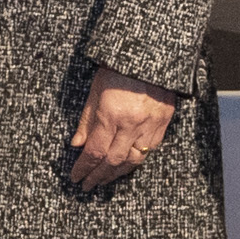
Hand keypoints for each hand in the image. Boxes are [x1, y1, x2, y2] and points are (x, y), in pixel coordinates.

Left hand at [65, 67, 179, 191]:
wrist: (151, 53)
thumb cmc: (118, 67)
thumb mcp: (95, 90)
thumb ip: (86, 121)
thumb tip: (77, 145)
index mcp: (111, 115)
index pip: (95, 152)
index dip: (84, 168)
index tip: (75, 177)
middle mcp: (132, 124)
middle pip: (113, 161)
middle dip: (98, 176)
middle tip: (87, 185)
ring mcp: (150, 125)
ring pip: (133, 160)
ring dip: (116, 174)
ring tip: (104, 180)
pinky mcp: (163, 124)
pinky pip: (150, 150)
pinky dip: (135, 161)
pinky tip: (125, 165)